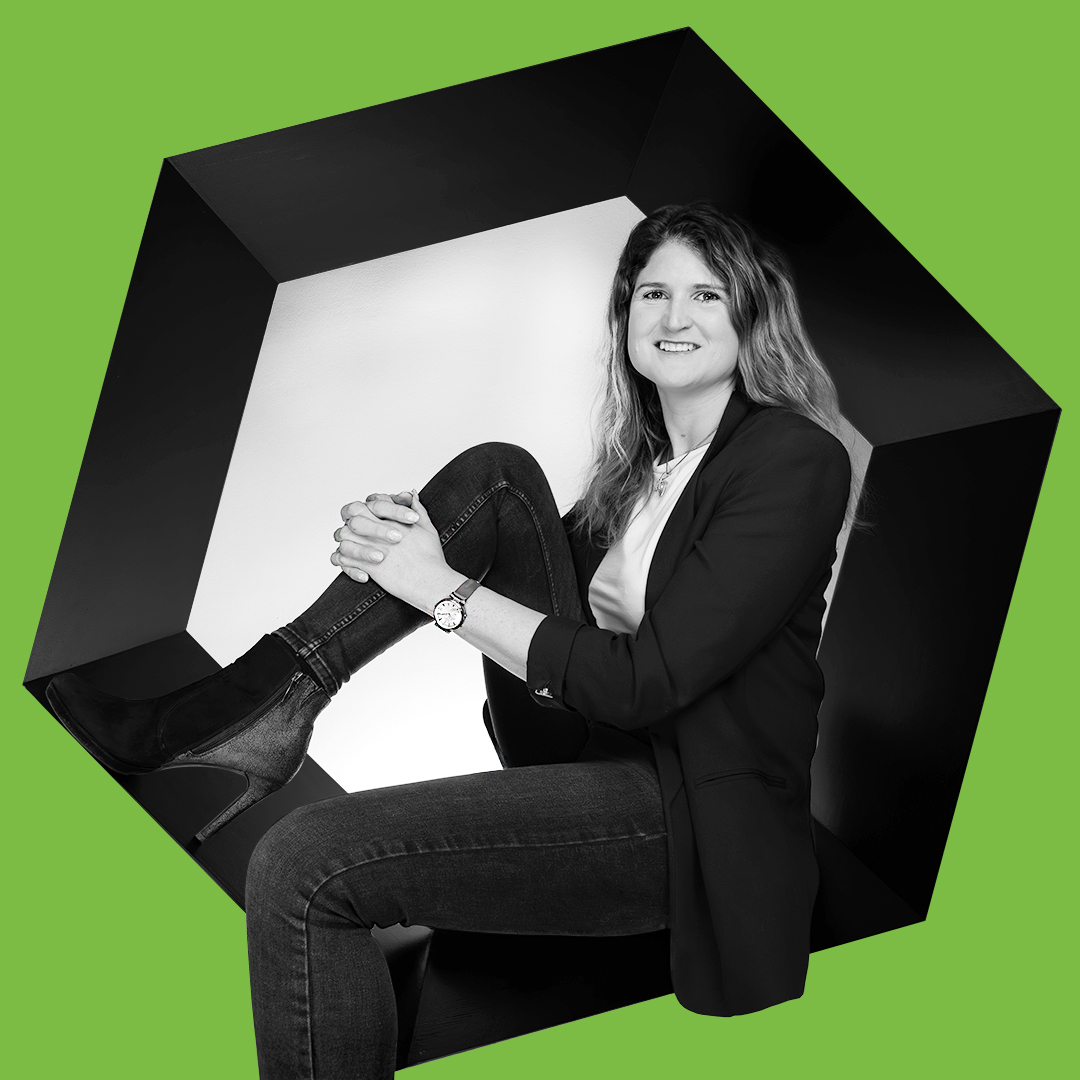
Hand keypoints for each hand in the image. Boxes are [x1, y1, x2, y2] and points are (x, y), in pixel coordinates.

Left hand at [332, 491, 449, 608]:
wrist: (430, 581)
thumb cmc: (431, 558)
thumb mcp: (427, 528)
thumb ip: (418, 509)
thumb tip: (412, 494)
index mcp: (394, 520)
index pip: (375, 501)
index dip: (370, 505)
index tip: (370, 514)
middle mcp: (381, 530)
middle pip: (354, 513)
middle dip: (352, 518)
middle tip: (355, 528)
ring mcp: (373, 547)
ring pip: (344, 536)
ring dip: (346, 540)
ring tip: (352, 546)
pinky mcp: (369, 566)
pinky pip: (345, 560)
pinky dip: (346, 563)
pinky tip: (357, 567)